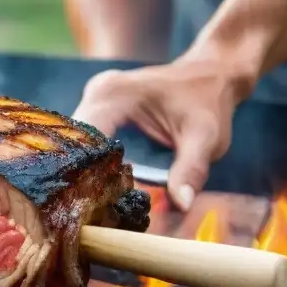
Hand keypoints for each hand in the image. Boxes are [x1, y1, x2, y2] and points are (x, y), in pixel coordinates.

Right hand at [72, 57, 250, 210]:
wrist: (211, 75)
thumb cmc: (208, 102)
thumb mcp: (205, 138)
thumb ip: (190, 170)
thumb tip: (182, 205)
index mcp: (114, 95)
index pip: (85, 140)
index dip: (89, 173)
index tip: (99, 206)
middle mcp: (97, 92)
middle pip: (75, 142)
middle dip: (83, 175)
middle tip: (95, 211)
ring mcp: (94, 97)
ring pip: (76, 141)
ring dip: (85, 169)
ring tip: (97, 202)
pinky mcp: (98, 106)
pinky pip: (86, 137)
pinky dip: (92, 160)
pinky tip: (102, 184)